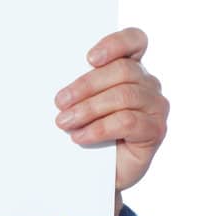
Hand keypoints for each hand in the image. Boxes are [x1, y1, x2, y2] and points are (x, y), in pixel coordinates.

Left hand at [54, 26, 169, 194]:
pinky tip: (80, 136)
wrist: (98, 175)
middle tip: (60, 102)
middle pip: (123, 70)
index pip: (135, 41)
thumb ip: (81, 89)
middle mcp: (148, 84)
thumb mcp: (82, 106)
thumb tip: (61, 85)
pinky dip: (99, 128)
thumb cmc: (89, 135)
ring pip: (123, 96)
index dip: (115, 43)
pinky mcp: (155, 130)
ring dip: (89, 108)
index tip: (89, 58)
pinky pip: (127, 122)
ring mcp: (155, 107)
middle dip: (86, 85)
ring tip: (65, 122)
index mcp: (132, 69)